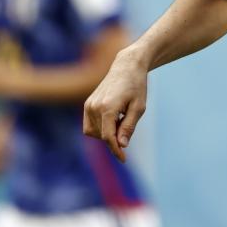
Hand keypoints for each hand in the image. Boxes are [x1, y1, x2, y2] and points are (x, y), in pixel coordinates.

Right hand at [83, 47, 148, 161]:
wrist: (126, 66)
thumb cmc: (136, 86)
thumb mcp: (139, 107)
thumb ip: (129, 127)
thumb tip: (122, 145)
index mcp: (107, 107)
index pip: (108, 137)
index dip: (116, 150)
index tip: (123, 159)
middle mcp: (94, 107)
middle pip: (102, 136)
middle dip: (114, 137)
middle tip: (128, 122)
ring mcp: (88, 105)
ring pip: (93, 133)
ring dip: (106, 133)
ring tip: (121, 118)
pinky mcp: (87, 104)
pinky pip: (90, 126)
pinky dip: (100, 128)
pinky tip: (113, 118)